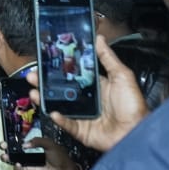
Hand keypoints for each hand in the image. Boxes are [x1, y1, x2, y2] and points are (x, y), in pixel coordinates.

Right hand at [0, 136, 80, 169]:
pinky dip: (17, 167)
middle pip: (15, 148)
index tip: (7, 138)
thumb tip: (25, 144)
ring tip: (5, 156)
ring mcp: (29, 160)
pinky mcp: (30, 169)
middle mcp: (30, 151)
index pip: (21, 139)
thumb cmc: (58, 155)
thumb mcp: (49, 144)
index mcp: (34, 143)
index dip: (13, 138)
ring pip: (15, 158)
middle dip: (7, 147)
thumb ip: (38, 141)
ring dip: (8, 157)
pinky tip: (18, 165)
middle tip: (2, 146)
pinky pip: (21, 168)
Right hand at [29, 35, 149, 152]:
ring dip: (44, 99)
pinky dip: (59, 118)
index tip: (44, 60)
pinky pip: (66, 123)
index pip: (71, 74)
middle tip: (32, 75)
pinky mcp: (81, 130)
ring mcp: (81, 115)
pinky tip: (52, 111)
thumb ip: (108, 58)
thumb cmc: (132, 105)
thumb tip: (98, 37)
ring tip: (33, 92)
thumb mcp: (122, 76)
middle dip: (44, 82)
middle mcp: (85, 99)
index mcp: (94, 86)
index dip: (57, 68)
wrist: (137, 132)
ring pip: (58, 105)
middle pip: (60, 89)